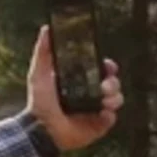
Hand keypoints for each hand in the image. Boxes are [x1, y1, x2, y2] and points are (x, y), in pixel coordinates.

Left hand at [27, 25, 122, 151]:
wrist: (39, 128)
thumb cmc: (39, 101)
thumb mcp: (39, 73)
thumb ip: (43, 51)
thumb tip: (46, 28)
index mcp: (82, 80)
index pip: (102, 69)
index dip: (108, 66)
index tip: (108, 64)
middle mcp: (91, 94)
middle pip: (113, 83)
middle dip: (113, 82)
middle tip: (105, 85)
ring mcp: (96, 110)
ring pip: (117, 99)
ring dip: (114, 97)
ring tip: (104, 100)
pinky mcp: (98, 126)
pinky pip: (112, 118)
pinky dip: (109, 115)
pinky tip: (101, 113)